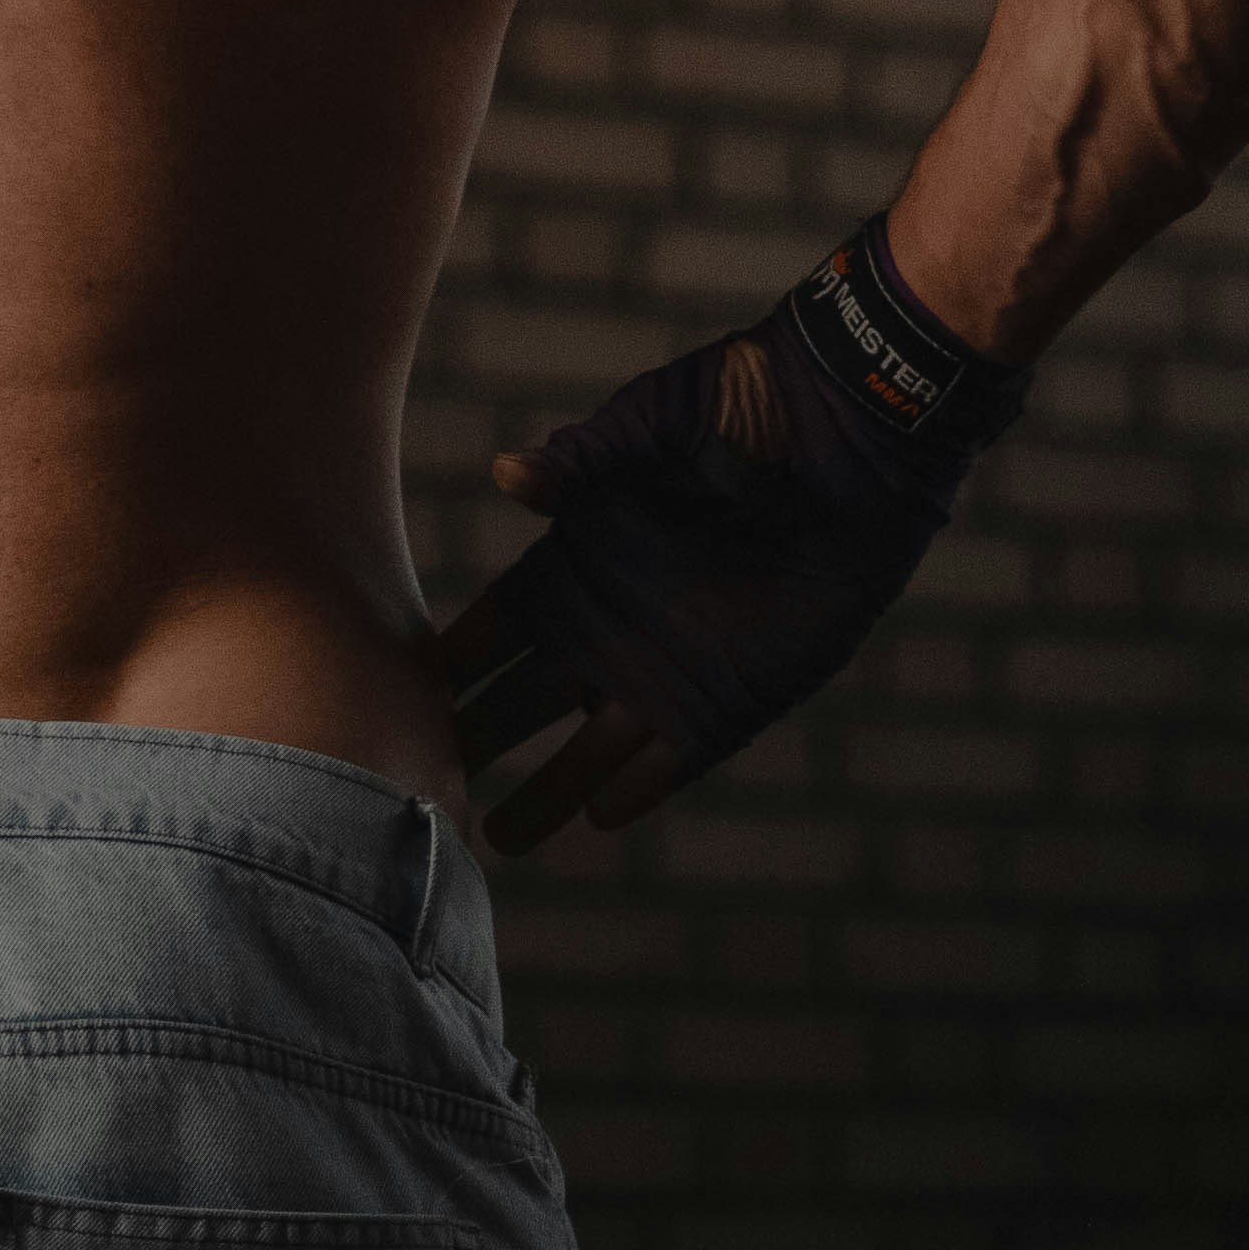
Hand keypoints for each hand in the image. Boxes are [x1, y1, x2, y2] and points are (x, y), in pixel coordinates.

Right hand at [425, 353, 781, 857]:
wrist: (844, 433)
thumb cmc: (741, 406)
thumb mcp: (651, 421)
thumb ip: (584, 460)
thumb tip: (508, 476)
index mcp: (581, 557)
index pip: (499, 624)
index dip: (457, 657)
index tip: (404, 690)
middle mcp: (613, 625)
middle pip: (525, 699)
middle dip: (479, 738)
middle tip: (426, 782)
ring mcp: (670, 668)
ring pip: (590, 749)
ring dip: (549, 791)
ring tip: (502, 843)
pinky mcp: (733, 698)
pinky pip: (674, 759)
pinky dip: (640, 788)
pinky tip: (600, 817)